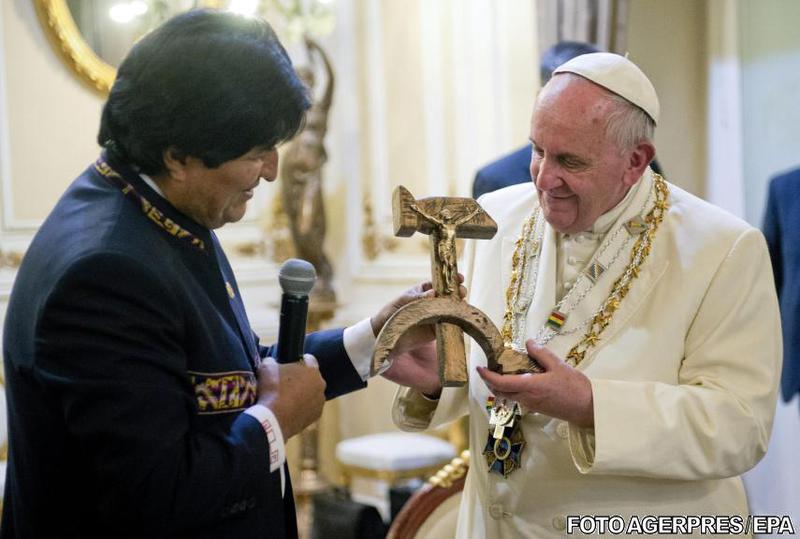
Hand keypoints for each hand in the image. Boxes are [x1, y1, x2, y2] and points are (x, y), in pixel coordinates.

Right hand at [256, 355, 326, 438]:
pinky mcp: (316, 416)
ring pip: (312, 394)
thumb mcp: (267, 367)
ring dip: (303, 394)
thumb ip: (273, 361)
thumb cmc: (272, 389)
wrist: (272, 419)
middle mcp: (320, 385)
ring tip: (287, 399)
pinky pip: (310, 408)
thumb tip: (272, 362)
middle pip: (312, 378)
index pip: (310, 359)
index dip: (299, 360)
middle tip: (287, 382)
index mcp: (312, 370)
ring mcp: (320, 402)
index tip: (291, 363)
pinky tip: (290, 410)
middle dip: (302, 378)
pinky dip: (302, 408)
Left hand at [369, 275, 466, 336]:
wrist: (386, 332)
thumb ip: (418, 297)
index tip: (459, 277)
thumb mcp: (404, 300)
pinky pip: (449, 324)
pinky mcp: (437, 330)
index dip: (452, 279)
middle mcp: (433, 302)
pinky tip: (459, 318)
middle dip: (458, 292)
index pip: (441, 283)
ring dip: (459, 306)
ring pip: (452, 309)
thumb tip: (433, 293)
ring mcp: (436, 315)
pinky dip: (455, 321)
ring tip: (461, 304)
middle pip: (450, 295)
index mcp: (425, 290)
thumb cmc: (393, 311)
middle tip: (461, 291)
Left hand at [476, 340, 593, 427]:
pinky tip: (520, 378)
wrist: (588, 409)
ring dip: (501, 385)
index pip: (500, 383)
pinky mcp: (537, 408)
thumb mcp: (558, 365)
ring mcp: (531, 405)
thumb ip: (541, 354)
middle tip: (489, 368)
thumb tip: (528, 343)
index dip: (487, 376)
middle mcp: (526, 398)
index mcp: (529, 387)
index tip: (479, 367)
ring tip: (504, 370)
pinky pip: (518, 398)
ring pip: (508, 396)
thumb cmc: (574, 387)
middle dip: (490, 381)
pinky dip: (513, 389)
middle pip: (500, 392)